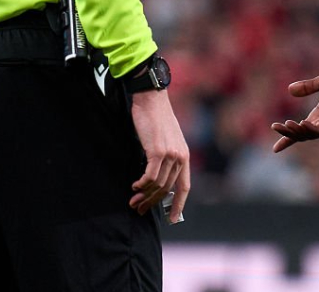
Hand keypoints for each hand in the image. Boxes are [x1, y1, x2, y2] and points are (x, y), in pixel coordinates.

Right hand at [129, 90, 189, 221]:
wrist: (151, 100)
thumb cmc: (155, 118)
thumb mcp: (166, 140)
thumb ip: (166, 157)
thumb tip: (155, 179)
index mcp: (185, 155)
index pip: (184, 187)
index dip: (178, 205)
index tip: (173, 219)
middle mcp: (180, 157)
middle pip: (167, 189)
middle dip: (152, 202)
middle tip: (139, 209)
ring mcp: (170, 155)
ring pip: (157, 184)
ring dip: (144, 195)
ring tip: (133, 200)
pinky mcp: (158, 151)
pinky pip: (150, 176)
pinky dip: (141, 184)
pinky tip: (134, 186)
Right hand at [271, 66, 318, 152]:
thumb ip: (307, 86)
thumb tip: (290, 90)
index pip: (300, 130)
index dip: (288, 139)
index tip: (275, 149)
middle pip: (303, 134)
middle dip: (288, 133)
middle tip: (275, 126)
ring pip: (312, 134)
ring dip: (298, 132)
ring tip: (287, 125)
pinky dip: (313, 129)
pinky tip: (303, 124)